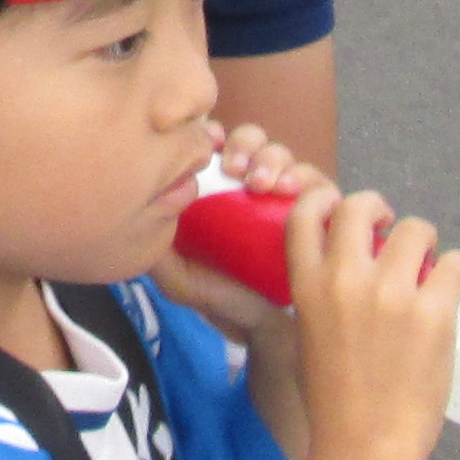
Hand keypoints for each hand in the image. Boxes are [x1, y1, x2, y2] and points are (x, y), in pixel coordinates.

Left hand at [152, 123, 321, 337]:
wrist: (262, 327)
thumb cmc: (219, 294)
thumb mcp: (181, 279)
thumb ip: (160, 254)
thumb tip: (141, 221)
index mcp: (218, 186)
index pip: (216, 144)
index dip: (213, 133)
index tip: (210, 141)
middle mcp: (252, 182)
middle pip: (252, 138)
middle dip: (245, 144)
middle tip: (234, 169)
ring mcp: (285, 193)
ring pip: (284, 154)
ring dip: (273, 160)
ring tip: (263, 185)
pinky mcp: (317, 210)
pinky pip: (318, 182)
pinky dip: (307, 179)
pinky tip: (293, 192)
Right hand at [285, 185, 459, 459]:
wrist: (365, 446)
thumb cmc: (334, 403)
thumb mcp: (308, 338)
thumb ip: (323, 295)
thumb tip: (354, 267)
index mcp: (308, 287)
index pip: (306, 214)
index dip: (324, 199)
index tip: (341, 208)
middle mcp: (346, 280)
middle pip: (361, 206)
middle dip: (380, 210)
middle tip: (391, 231)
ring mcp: (392, 293)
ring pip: (417, 228)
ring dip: (425, 243)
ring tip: (427, 270)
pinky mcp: (433, 311)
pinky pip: (456, 262)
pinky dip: (455, 272)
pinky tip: (449, 294)